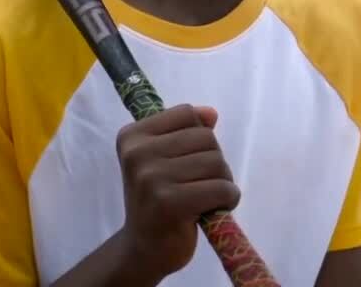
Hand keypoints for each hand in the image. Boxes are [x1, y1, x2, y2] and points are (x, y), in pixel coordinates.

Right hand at [113, 104, 239, 282]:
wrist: (144, 249)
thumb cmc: (160, 198)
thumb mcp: (166, 159)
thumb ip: (186, 130)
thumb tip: (210, 113)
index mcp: (132, 137)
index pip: (186, 113)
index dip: (198, 136)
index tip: (185, 160)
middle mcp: (137, 154)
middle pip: (206, 137)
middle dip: (214, 161)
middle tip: (198, 184)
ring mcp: (151, 179)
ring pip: (217, 162)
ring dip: (222, 181)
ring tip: (203, 198)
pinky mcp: (170, 204)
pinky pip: (222, 188)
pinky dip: (228, 199)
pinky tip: (211, 210)